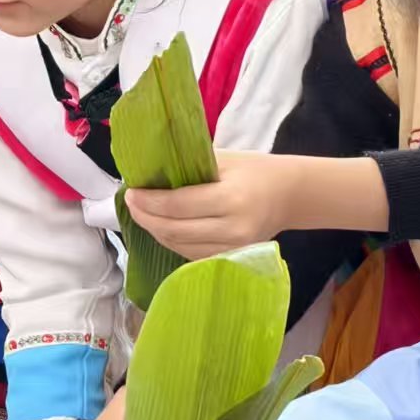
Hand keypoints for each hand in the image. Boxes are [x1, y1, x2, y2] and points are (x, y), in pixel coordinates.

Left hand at [125, 151, 304, 258]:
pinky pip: (190, 255)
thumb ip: (189, 167)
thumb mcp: (224, 160)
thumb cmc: (255, 171)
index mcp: (230, 199)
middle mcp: (231, 229)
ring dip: (155, 231)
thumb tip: (148, 172)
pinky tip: (161, 227)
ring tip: (143, 213)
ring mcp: (232, 249)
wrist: (288, 196)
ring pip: (179, 246)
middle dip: (146, 217)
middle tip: (131, 203)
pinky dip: (171, 241)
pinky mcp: (230, 259)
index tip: (131, 192)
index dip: (148, 202)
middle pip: (173, 230)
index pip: (177, 205)